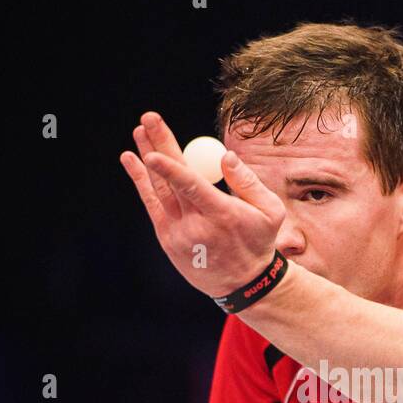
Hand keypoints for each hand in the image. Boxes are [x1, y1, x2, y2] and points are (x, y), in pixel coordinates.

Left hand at [119, 112, 285, 298]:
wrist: (244, 284)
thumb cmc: (259, 241)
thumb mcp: (270, 212)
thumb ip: (249, 182)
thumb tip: (225, 155)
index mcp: (222, 216)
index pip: (191, 189)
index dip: (170, 169)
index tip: (152, 152)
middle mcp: (196, 226)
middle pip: (171, 181)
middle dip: (159, 146)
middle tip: (148, 119)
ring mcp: (178, 235)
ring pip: (157, 191)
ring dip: (146, 159)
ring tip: (140, 132)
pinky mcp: (167, 240)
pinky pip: (152, 205)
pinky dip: (142, 182)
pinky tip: (132, 160)